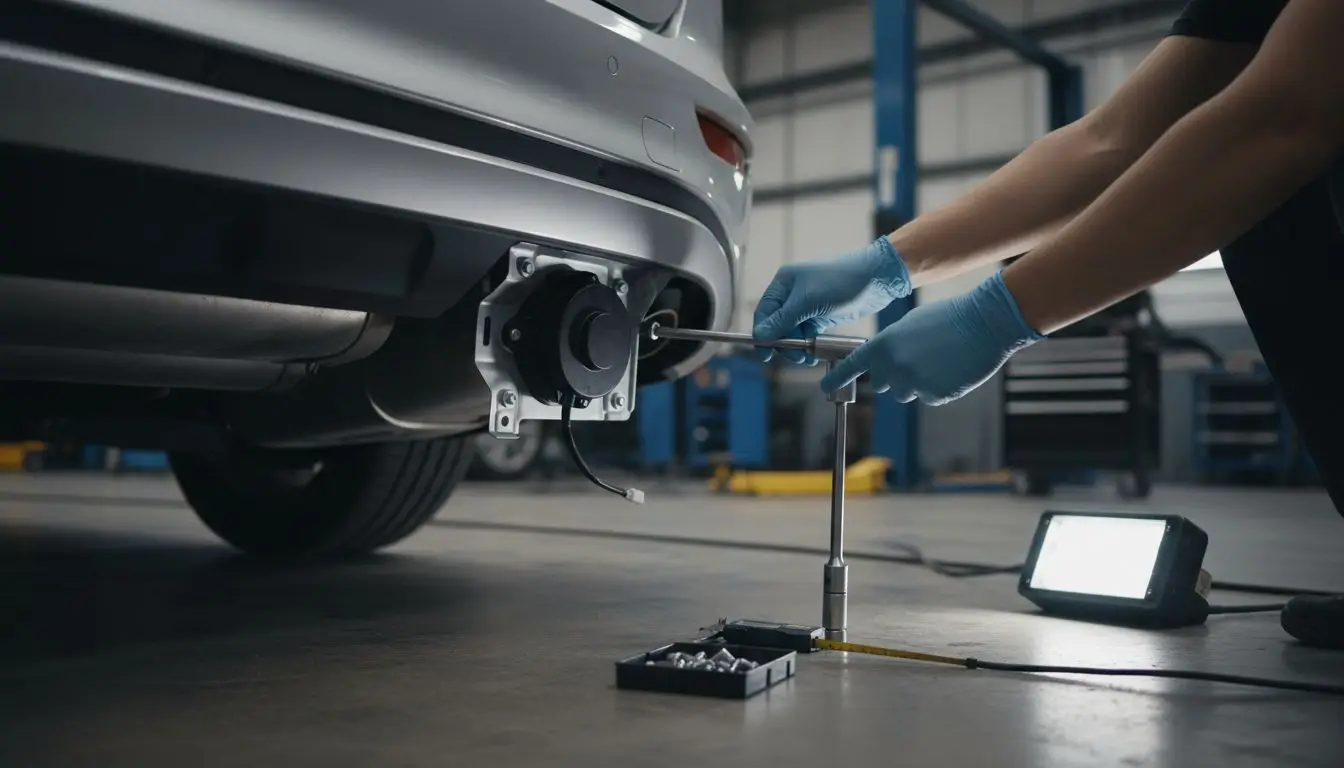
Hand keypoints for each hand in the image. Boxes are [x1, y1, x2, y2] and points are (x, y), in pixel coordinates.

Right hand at [753, 237, 911, 363]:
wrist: (878, 278)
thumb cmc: (842, 283)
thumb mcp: (808, 302)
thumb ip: (783, 320)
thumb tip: (759, 336)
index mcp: (784, 282)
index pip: (764, 312)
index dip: (763, 334)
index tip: (764, 355)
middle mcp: (793, 293)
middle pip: (777, 325)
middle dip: (783, 343)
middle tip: (796, 357)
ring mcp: (807, 304)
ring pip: (792, 331)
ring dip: (796, 346)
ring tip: (807, 357)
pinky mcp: (822, 314)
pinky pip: (807, 333)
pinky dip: (808, 344)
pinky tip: (813, 353)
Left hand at [819, 271, 1044, 404]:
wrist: (984, 324)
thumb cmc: (948, 318)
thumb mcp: (909, 325)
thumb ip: (891, 345)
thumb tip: (884, 362)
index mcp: (884, 345)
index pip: (852, 366)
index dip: (836, 377)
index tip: (824, 386)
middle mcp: (894, 367)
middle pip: (881, 384)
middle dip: (892, 376)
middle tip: (914, 359)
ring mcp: (914, 384)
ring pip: (905, 392)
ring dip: (916, 382)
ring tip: (937, 361)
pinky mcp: (935, 396)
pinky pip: (929, 397)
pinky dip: (937, 387)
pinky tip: (950, 369)